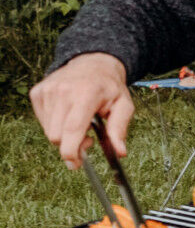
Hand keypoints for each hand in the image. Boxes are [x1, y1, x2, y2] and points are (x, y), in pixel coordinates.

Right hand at [30, 52, 132, 168]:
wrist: (93, 63)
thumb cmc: (110, 87)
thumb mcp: (124, 105)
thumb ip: (120, 129)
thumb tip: (120, 152)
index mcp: (87, 93)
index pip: (72, 128)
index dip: (71, 150)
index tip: (75, 164)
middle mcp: (63, 90)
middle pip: (56, 135)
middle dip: (71, 145)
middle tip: (88, 139)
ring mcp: (47, 90)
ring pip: (48, 130)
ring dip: (64, 134)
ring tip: (80, 122)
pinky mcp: (38, 92)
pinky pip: (42, 121)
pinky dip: (55, 124)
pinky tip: (68, 114)